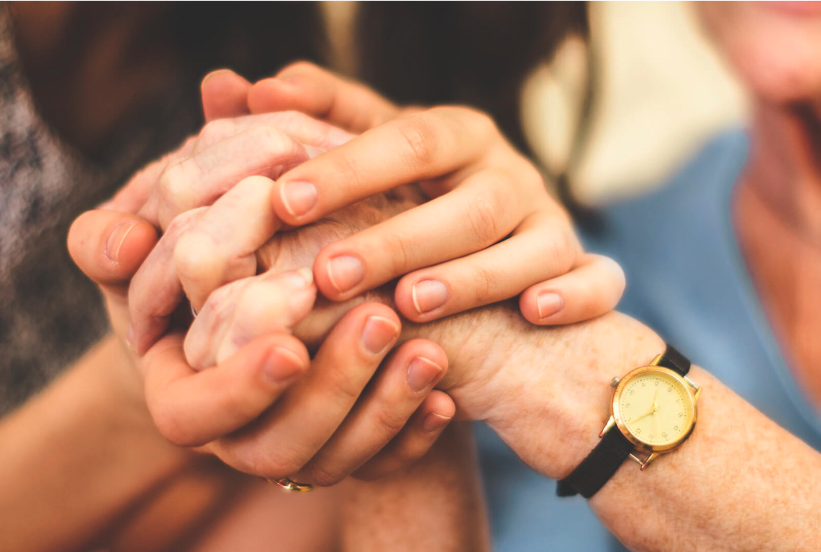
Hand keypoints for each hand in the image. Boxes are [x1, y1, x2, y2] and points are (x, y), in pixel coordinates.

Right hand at [70, 204, 456, 486]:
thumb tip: (122, 239)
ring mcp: (297, 450)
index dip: (238, 388)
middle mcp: (235, 438)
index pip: (191, 417)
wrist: (266, 293)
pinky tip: (447, 397)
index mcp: (179, 395)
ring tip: (427, 350)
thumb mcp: (150, 245)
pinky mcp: (351, 449)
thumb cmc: (195, 258)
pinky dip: (414, 433)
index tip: (290, 342)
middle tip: (379, 319)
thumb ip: (117, 239)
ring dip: (383, 408)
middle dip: (329, 390)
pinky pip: (384, 466)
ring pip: (333, 463)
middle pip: (273, 451)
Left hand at [244, 62, 626, 327]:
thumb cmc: (406, 204)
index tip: (279, 199)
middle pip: (463, 201)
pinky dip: (576, 293)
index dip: (346, 169)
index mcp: (454, 135)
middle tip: (329, 273)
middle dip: (396, 236)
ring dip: (472, 274)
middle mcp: (507, 173)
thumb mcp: (359, 162)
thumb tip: (222, 86)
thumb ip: (301, 127)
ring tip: (410, 302)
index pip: (403, 138)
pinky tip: (536, 314)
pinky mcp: (584, 269)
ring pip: (529, 243)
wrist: (491, 266)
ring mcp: (551, 222)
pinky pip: (598, 279)